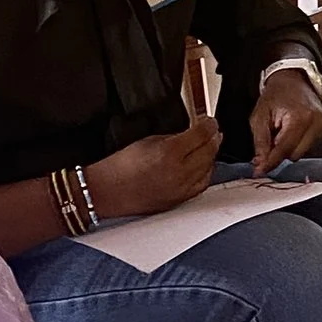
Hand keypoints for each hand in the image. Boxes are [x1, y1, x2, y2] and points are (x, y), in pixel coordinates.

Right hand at [88, 117, 221, 219]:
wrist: (107, 192)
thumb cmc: (120, 167)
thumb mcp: (148, 140)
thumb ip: (173, 136)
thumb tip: (191, 133)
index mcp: (169, 153)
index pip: (201, 134)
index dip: (209, 125)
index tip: (210, 121)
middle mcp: (179, 172)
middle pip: (209, 151)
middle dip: (214, 138)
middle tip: (213, 132)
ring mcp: (181, 188)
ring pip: (209, 167)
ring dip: (211, 155)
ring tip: (209, 146)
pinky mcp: (179, 200)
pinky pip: (202, 184)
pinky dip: (206, 172)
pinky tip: (203, 165)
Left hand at [248, 68, 321, 174]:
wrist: (294, 81)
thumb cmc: (276, 96)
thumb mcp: (260, 117)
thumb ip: (260, 142)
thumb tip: (261, 164)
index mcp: (300, 117)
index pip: (285, 149)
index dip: (270, 162)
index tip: (259, 172)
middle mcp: (317, 123)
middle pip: (294, 155)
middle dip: (279, 151)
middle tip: (271, 136)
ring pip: (301, 153)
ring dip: (289, 147)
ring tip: (283, 130)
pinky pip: (308, 147)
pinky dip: (297, 143)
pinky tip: (293, 130)